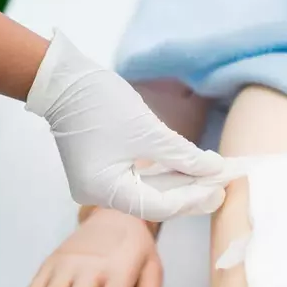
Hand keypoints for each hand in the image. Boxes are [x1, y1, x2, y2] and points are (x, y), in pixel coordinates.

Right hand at [25, 30, 225, 221]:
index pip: (159, 206)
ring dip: (181, 182)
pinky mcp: (104, 171)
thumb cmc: (98, 102)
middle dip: (191, 192)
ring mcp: (100, 184)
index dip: (193, 198)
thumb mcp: (148, 131)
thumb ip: (184, 156)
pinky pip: (140, 179)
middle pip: (155, 202)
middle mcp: (99, 195)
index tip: (221, 187)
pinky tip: (190, 169)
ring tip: (213, 176)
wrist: (63, 80)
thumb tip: (215, 170)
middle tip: (224, 184)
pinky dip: (165, 174)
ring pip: (150, 191)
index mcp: (104, 190)